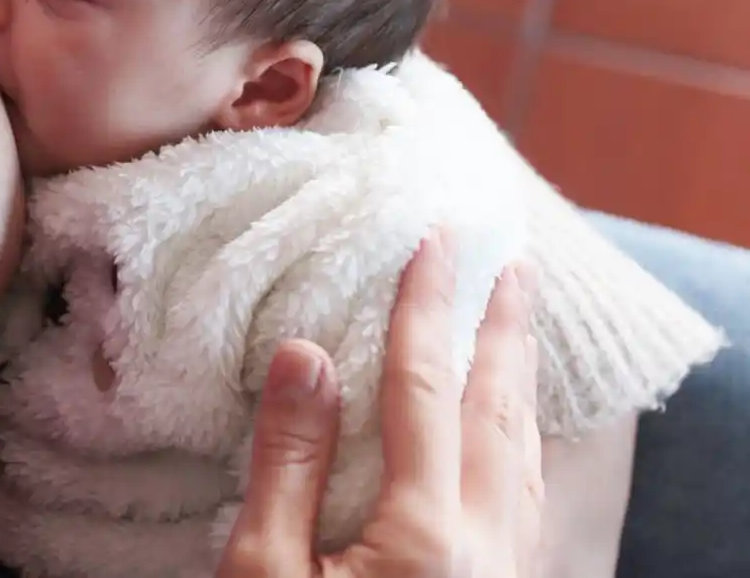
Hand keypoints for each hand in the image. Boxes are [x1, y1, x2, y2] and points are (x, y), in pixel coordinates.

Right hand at [216, 231, 542, 577]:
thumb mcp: (263, 571)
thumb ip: (288, 465)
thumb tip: (304, 355)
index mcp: (426, 538)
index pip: (426, 392)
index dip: (427, 310)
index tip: (435, 242)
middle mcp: (484, 554)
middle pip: (498, 418)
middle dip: (505, 334)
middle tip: (516, 266)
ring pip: (524, 463)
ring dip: (520, 385)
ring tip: (519, 330)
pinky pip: (524, 504)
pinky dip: (521, 445)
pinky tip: (512, 436)